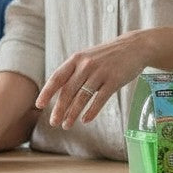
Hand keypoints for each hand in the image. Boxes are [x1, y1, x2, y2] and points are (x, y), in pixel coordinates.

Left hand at [36, 30, 150, 129]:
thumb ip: (74, 72)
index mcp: (76, 59)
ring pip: (82, 97)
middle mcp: (86, 65)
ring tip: (66, 125)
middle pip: (68, 91)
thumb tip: (58, 93)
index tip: (39, 105)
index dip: (47, 92)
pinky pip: (100, 99)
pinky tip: (85, 120)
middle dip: (59, 109)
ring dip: (73, 114)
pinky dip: (91, 111)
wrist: (134, 47)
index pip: (57, 77)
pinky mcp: (114, 80)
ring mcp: (101, 72)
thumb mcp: (87, 58)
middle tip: (53, 123)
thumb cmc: (107, 56)